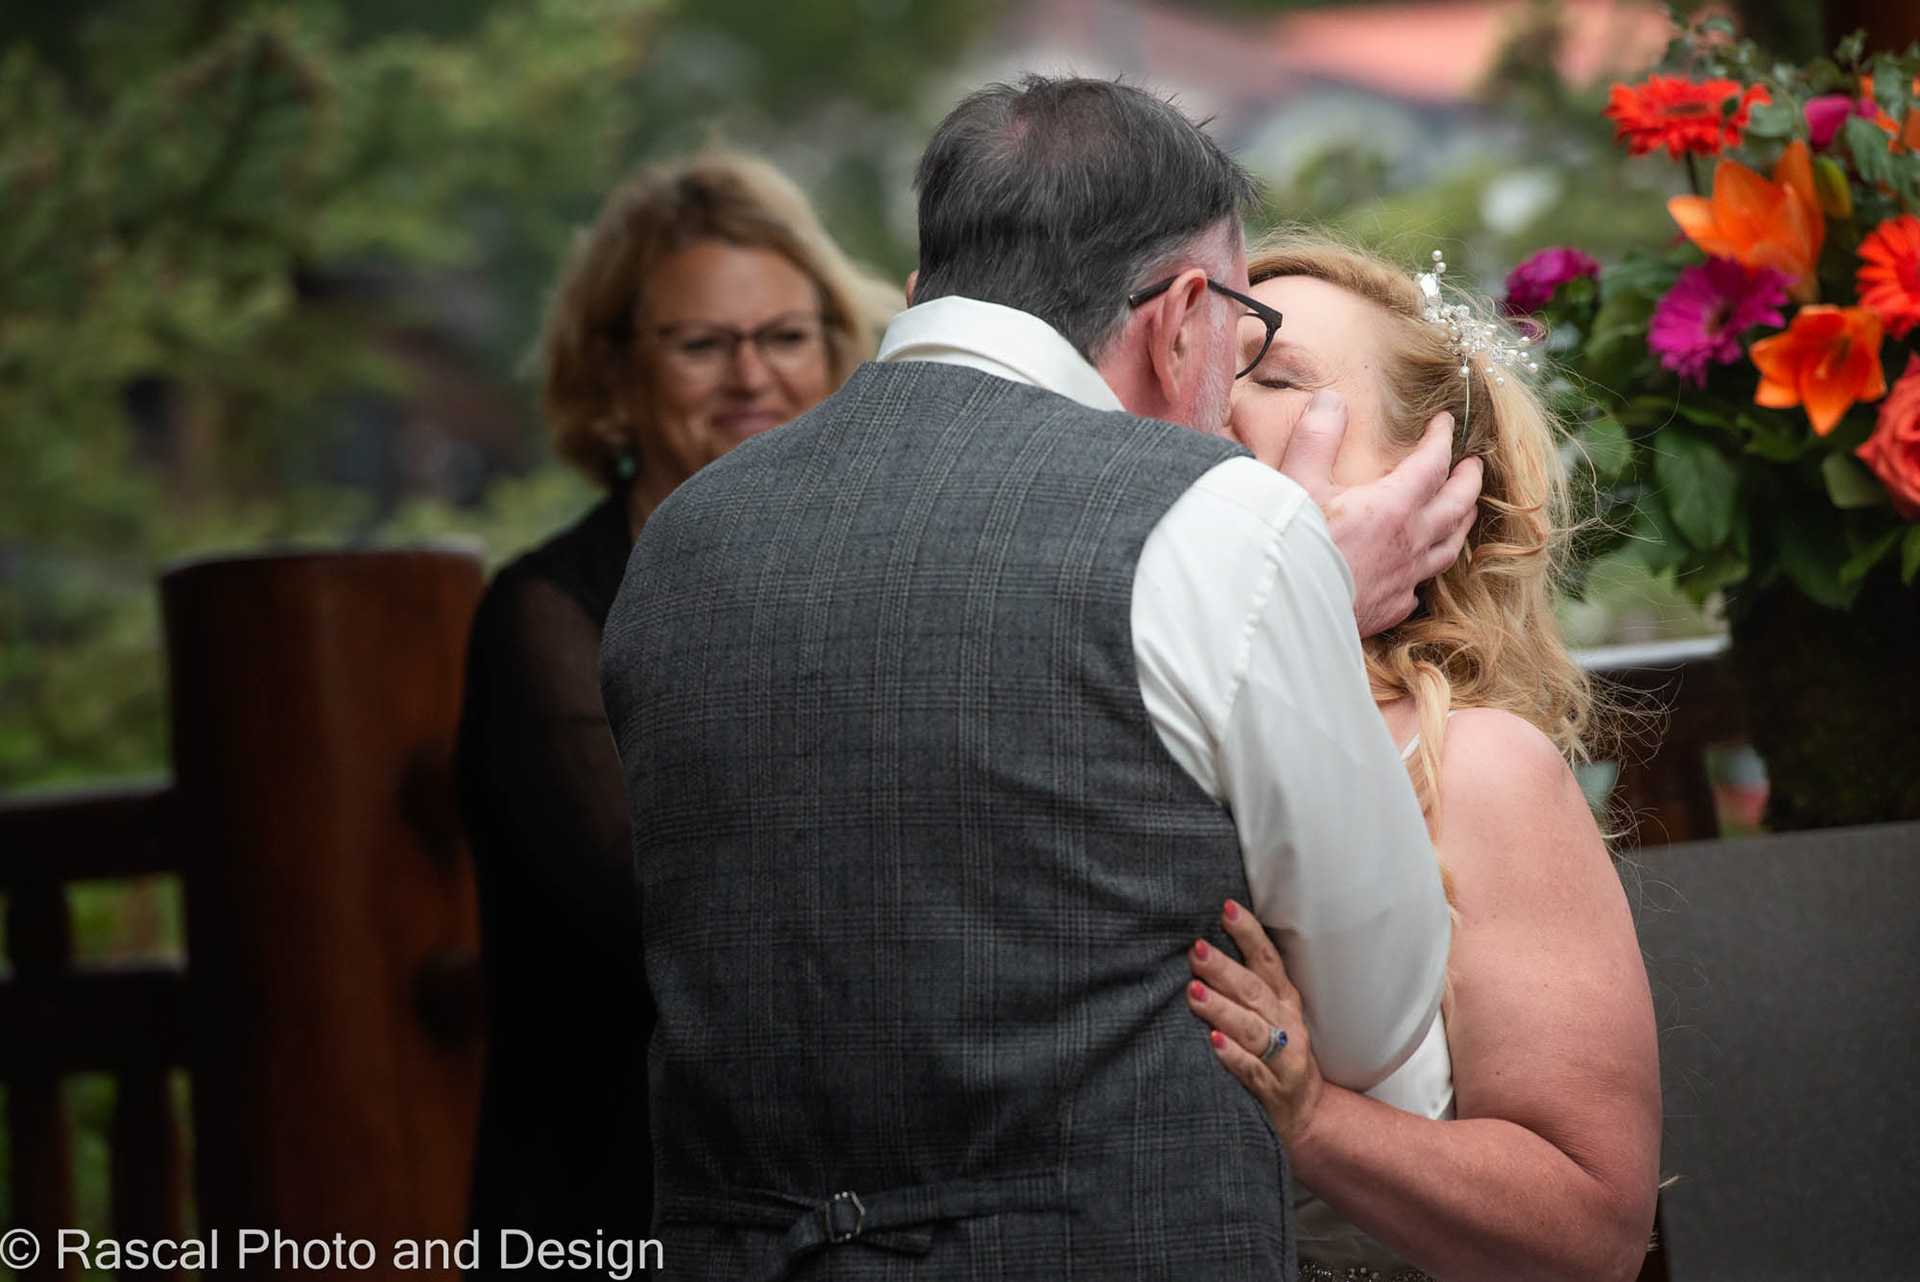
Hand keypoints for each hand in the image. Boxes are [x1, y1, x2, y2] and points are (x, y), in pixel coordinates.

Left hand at [1186, 899, 1325, 1144]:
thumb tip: (1199, 945)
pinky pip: (1253, 1070)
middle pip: (1255, 991)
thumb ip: (1243, 985)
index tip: (1226, 909)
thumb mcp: (1269, 1015)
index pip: (1268, 960)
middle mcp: (1285, 1024)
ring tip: (1194, 994)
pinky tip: (1213, 1044)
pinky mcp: (1274, 1089)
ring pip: (1253, 1029)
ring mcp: (1283, 1057)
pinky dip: (1234, 1057)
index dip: (1248, 933)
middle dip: (1224, 969)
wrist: (1305, 1116)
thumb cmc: (1276, 1056)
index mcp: (1283, 1000)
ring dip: (1224, 1010)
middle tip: (1195, 950)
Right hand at [1276, 391, 1481, 636]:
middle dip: (1468, 479)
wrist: (1283, 608)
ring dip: (1460, 523)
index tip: (1445, 422)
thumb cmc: (1291, 545)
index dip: (1442, 438)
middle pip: (1456, 504)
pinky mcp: (1391, 607)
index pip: (1433, 463)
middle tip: (1473, 464)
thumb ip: (1318, 436)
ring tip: (1464, 511)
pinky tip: (1417, 572)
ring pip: (1449, 547)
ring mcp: (1404, 578)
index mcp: (1392, 505)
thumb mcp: (1297, 480)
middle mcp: (1409, 541)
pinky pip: (1420, 587)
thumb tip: (1333, 400)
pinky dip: (1424, 571)